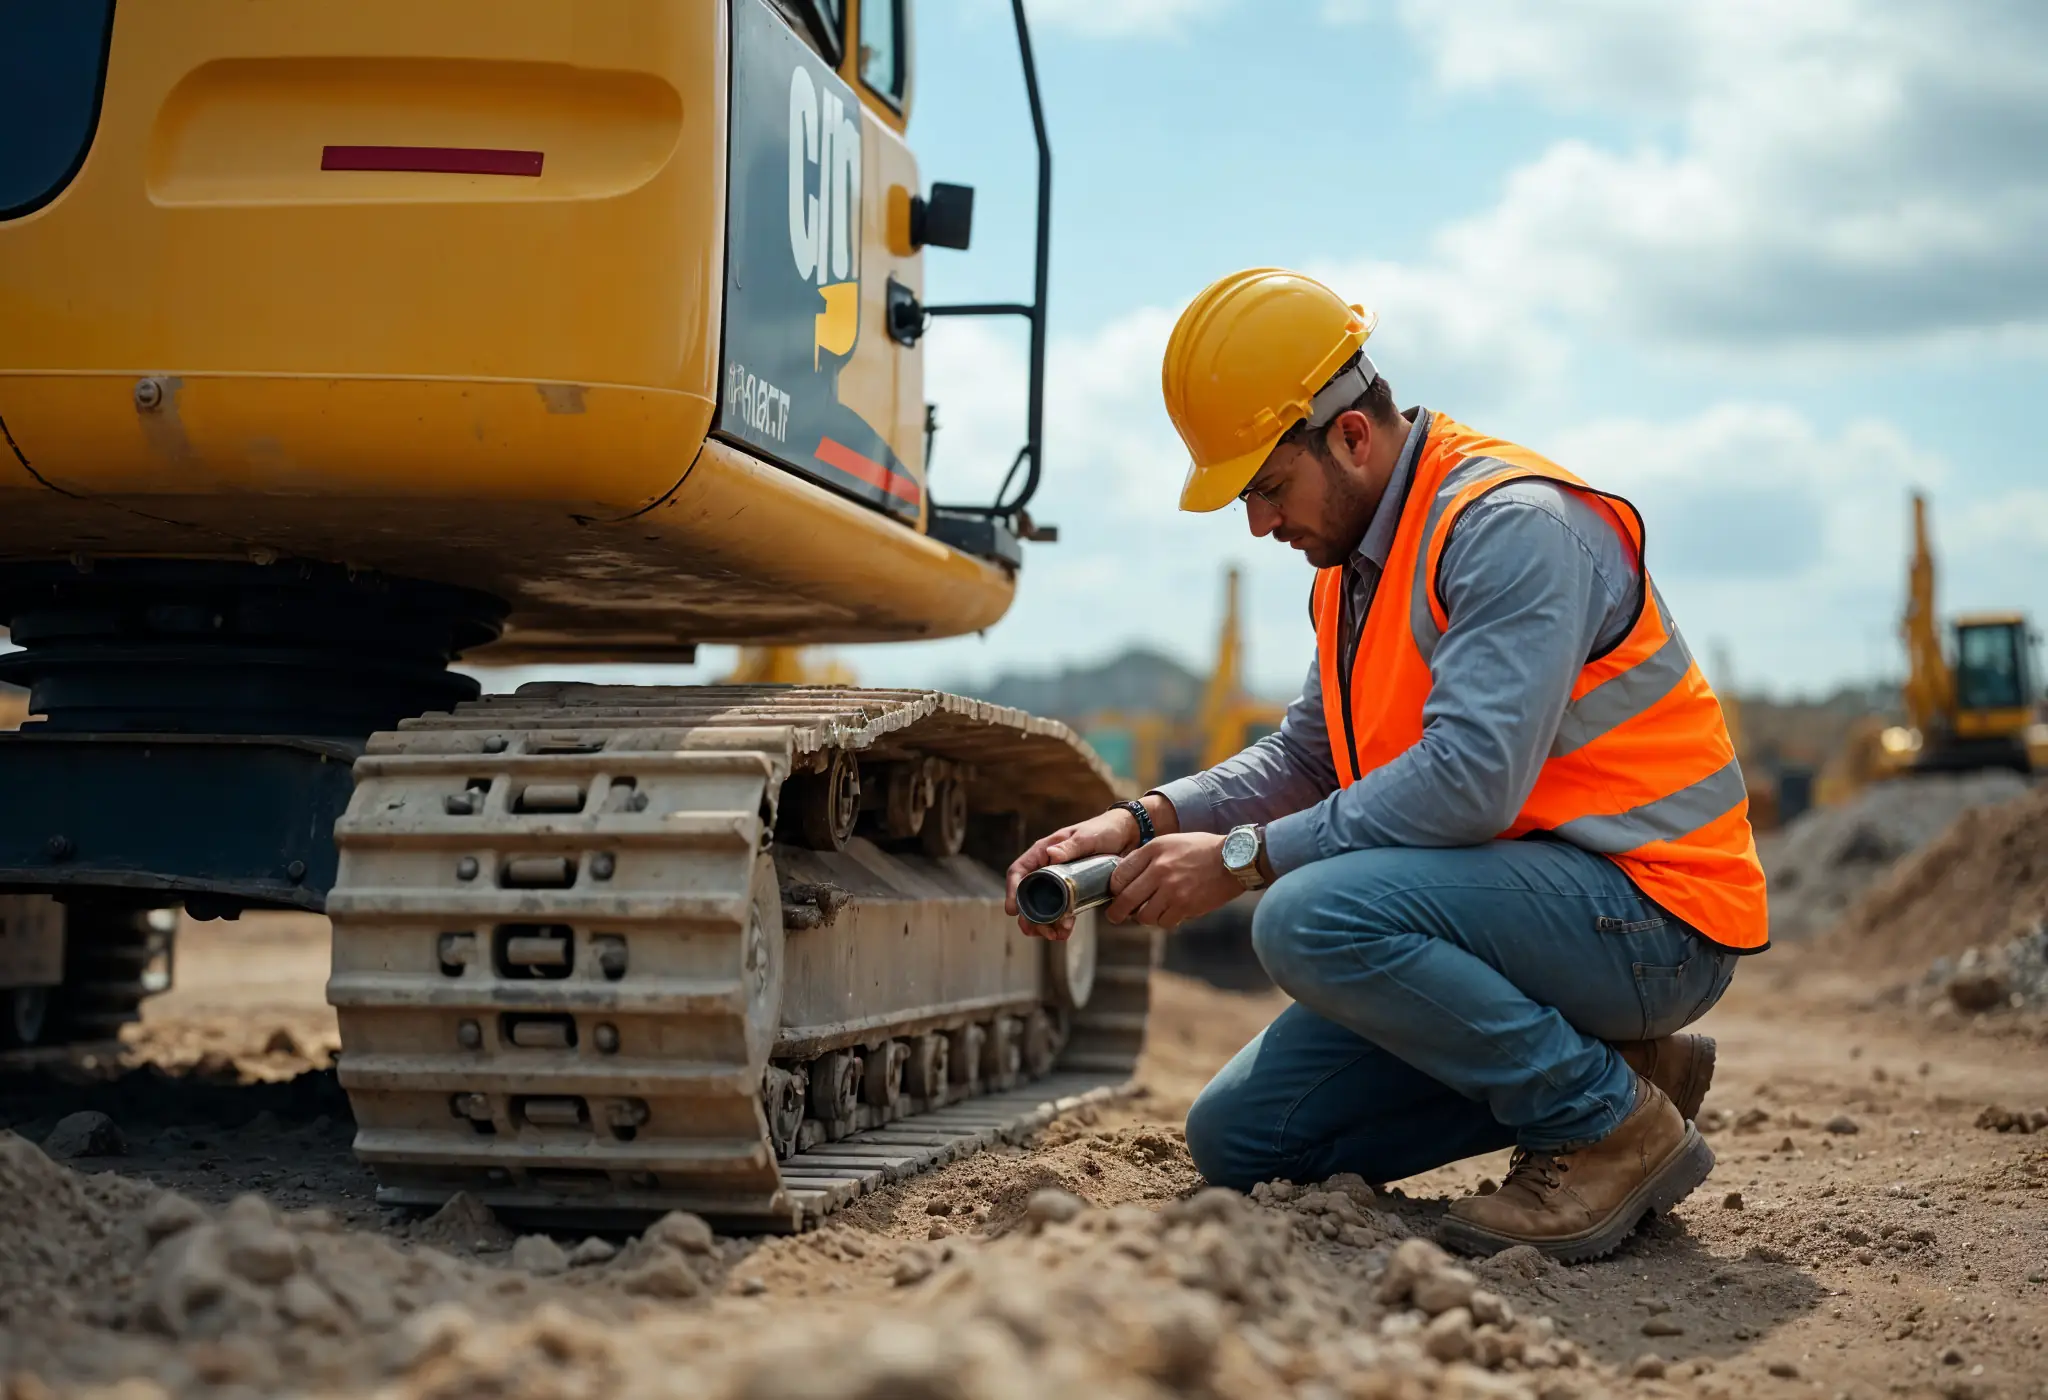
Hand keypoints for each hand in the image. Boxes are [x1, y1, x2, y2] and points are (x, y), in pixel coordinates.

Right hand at [1006, 807, 1140, 940]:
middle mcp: (1048, 868)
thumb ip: (1070, 847)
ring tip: (1053, 936)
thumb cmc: (1104, 830)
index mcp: (1044, 852)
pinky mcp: (1075, 892)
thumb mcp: (1087, 837)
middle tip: (1034, 931)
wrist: (1128, 837)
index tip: (1013, 910)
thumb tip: (1052, 855)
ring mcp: (1061, 882)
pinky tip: (1065, 933)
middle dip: (1029, 916)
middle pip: (1029, 895)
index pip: (1020, 871)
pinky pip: (1063, 910)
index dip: (1013, 891)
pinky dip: (1062, 923)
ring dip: (1045, 924)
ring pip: (1045, 906)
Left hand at [1103, 832, 1241, 929]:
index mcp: (1153, 851)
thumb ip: (1147, 857)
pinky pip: (1164, 922)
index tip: (1115, 894)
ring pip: (1144, 916)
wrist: (1233, 859)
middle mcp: (1159, 870)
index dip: (1114, 889)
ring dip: (1146, 917)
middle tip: (1116, 917)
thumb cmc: (1201, 850)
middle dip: (1117, 912)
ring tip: (1152, 912)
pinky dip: (1165, 921)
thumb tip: (1124, 878)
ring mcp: (1172, 890)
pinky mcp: (1185, 906)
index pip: (1119, 875)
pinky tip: (1171, 912)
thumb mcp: (1170, 842)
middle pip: (1126, 899)